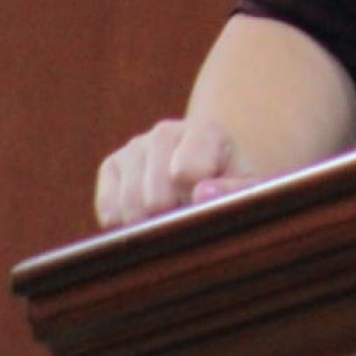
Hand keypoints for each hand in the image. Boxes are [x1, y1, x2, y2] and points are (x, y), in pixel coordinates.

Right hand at [93, 118, 258, 228]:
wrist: (208, 176)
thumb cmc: (229, 185)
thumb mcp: (247, 189)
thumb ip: (234, 191)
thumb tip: (200, 193)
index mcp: (205, 131)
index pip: (186, 172)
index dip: (195, 199)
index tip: (207, 200)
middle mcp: (166, 131)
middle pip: (155, 199)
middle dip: (172, 216)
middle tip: (189, 211)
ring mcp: (136, 147)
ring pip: (130, 207)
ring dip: (150, 224)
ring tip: (172, 212)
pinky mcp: (111, 166)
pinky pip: (109, 211)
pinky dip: (126, 225)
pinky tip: (147, 215)